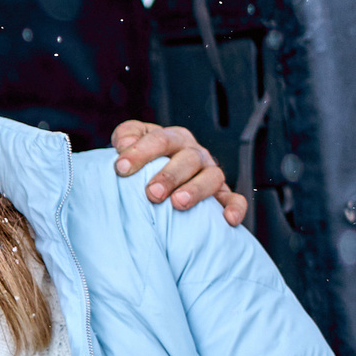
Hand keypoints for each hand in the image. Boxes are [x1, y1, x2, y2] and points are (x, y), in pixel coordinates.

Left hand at [110, 121, 248, 226]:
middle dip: (169, 176)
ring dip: (196, 190)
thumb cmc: (144, 160)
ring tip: (178, 203)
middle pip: (188, 159)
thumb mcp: (132, 141)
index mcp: (174, 138)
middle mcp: (195, 154)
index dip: (140, 153)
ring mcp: (210, 173)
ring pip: (212, 177)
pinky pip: (234, 199)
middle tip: (152, 192)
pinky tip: (228, 219)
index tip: (121, 168)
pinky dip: (234, 207)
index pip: (160, 140)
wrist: (159, 173)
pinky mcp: (222, 194)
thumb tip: (124, 145)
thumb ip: (126, 136)